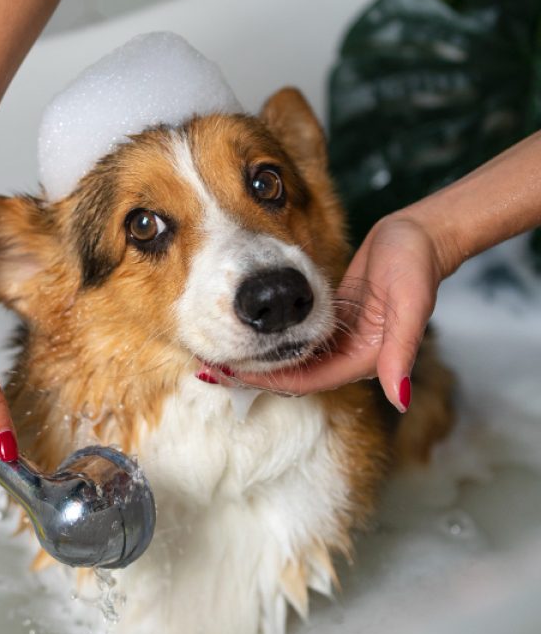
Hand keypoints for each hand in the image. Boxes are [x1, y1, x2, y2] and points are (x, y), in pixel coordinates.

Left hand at [222, 213, 445, 410]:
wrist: (418, 236)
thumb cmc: (416, 266)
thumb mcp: (409, 304)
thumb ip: (401, 351)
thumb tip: (400, 396)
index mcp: (364, 359)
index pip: (307, 381)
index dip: (269, 381)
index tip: (232, 376)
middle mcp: (350, 354)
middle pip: (296, 375)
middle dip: (257, 374)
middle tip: (215, 367)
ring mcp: (341, 338)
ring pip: (293, 357)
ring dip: (261, 357)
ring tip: (223, 351)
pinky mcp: (334, 319)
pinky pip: (298, 337)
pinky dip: (273, 339)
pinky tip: (248, 330)